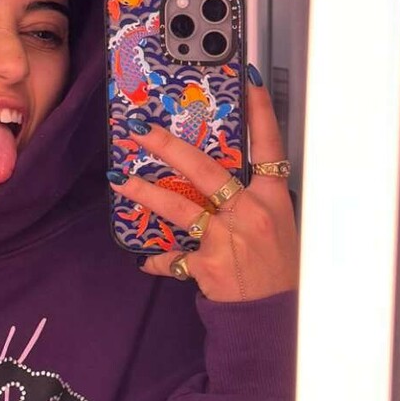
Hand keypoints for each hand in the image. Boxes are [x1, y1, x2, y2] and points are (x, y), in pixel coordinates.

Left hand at [110, 74, 299, 302]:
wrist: (274, 318)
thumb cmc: (278, 270)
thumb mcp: (279, 226)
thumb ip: (254, 199)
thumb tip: (220, 178)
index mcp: (274, 199)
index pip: (269, 146)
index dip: (259, 112)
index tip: (246, 82)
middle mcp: (251, 212)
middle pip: (207, 170)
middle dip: (170, 147)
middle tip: (142, 129)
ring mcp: (228, 238)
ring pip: (180, 207)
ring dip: (146, 192)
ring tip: (120, 181)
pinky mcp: (208, 265)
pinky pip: (174, 257)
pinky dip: (159, 260)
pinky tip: (146, 259)